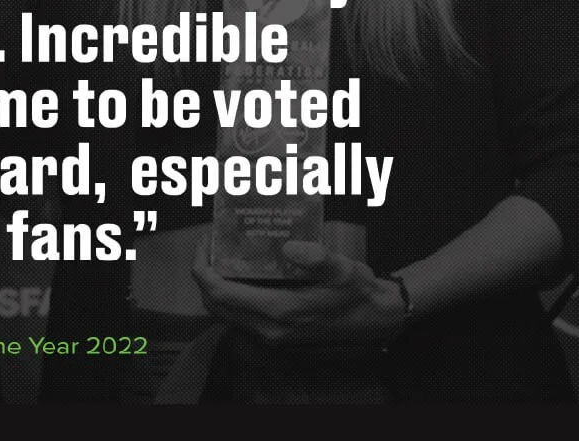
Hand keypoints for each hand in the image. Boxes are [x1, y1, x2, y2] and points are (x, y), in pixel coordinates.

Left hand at [191, 235, 406, 348]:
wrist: (376, 320)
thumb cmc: (358, 292)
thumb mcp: (343, 269)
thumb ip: (318, 258)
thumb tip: (290, 246)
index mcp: (280, 310)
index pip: (222, 295)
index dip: (202, 270)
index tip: (203, 243)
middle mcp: (270, 328)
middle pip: (215, 306)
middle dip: (203, 275)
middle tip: (208, 244)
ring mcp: (272, 335)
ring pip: (225, 314)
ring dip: (213, 287)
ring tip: (219, 255)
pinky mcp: (277, 334)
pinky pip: (238, 318)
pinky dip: (228, 297)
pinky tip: (240, 272)